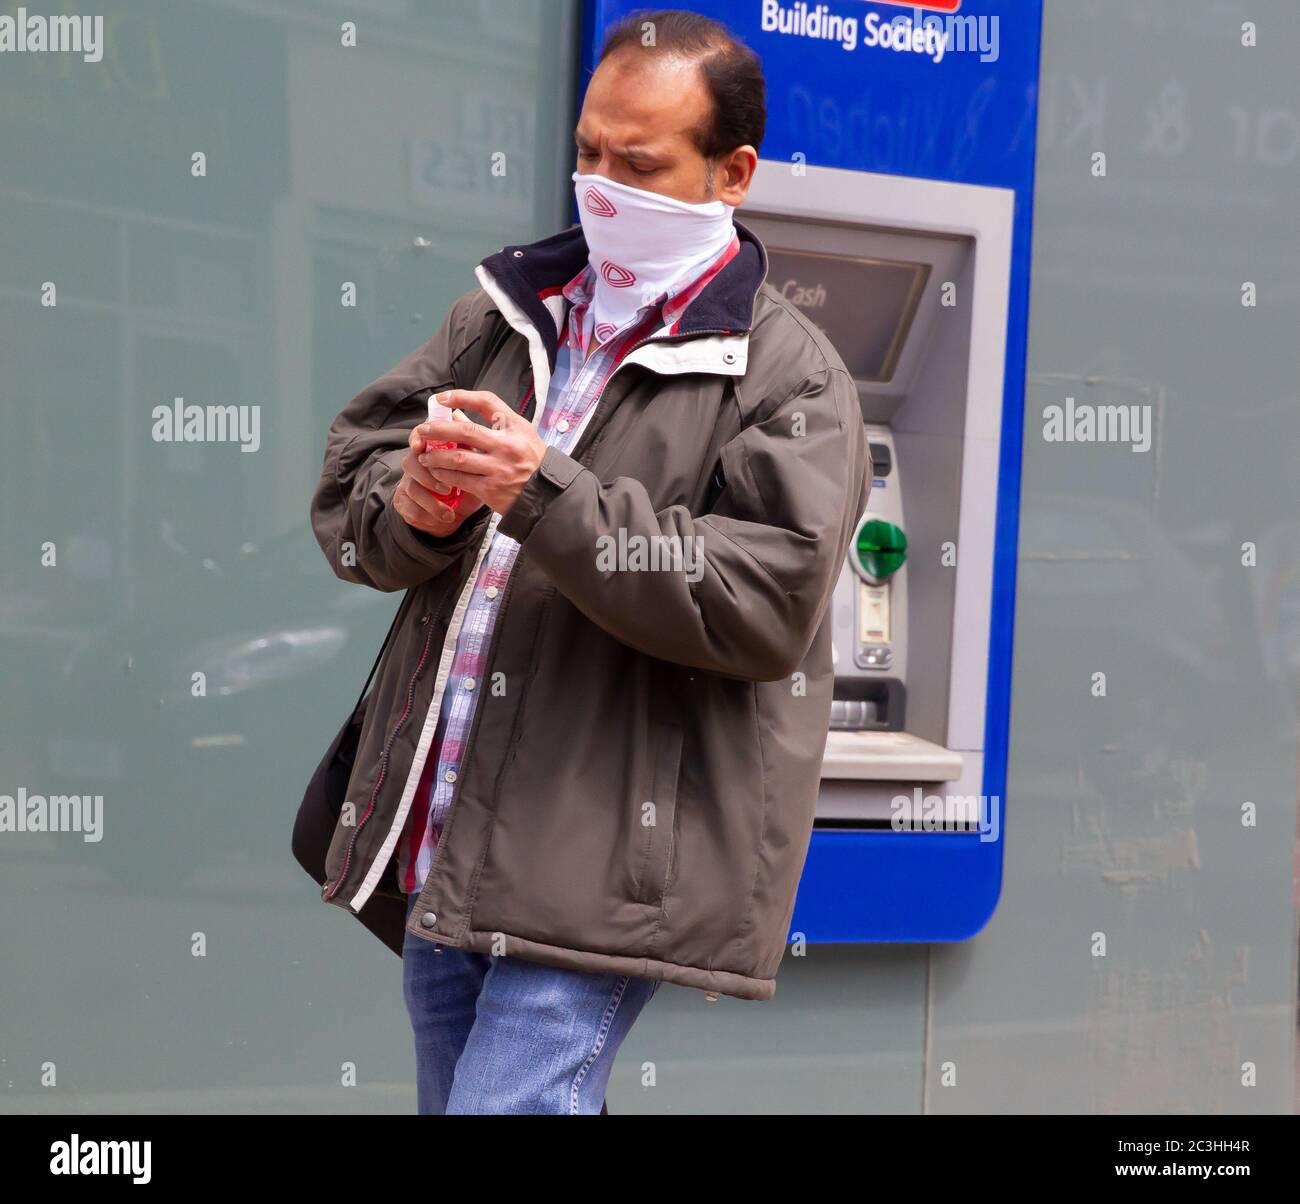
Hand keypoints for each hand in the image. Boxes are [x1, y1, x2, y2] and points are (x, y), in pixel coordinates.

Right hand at [392, 421, 486, 537]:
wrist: (459, 514)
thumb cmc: (467, 485)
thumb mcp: (474, 467)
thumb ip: (468, 447)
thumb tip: (464, 420)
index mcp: (431, 450)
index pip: (418, 436)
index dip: (416, 438)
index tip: (420, 446)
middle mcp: (416, 464)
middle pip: (410, 462)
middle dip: (429, 477)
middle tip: (448, 490)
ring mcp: (407, 483)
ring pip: (411, 488)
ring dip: (431, 502)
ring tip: (449, 512)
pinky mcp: (404, 502)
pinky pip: (409, 508)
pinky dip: (427, 515)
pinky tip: (442, 519)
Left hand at [416, 389, 545, 515]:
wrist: (545, 495)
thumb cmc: (532, 461)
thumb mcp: (521, 434)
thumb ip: (492, 423)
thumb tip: (456, 414)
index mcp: (515, 428)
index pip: (487, 402)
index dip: (461, 397)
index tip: (441, 399)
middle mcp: (507, 446)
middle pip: (465, 431)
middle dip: (438, 429)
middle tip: (423, 430)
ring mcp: (499, 469)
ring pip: (457, 458)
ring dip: (436, 456)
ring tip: (426, 456)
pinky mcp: (491, 490)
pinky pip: (460, 480)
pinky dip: (444, 475)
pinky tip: (437, 472)